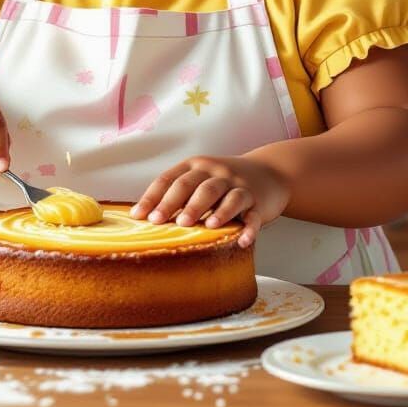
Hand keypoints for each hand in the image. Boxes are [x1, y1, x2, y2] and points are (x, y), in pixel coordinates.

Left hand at [129, 154, 290, 246]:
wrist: (269, 173)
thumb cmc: (224, 181)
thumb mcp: (201, 178)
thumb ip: (178, 192)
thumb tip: (144, 216)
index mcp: (197, 166)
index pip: (171, 179)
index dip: (153, 197)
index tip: (139, 215)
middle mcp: (216, 172)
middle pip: (194, 185)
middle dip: (176, 203)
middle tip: (160, 221)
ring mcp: (238, 185)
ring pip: (224, 195)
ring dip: (213, 210)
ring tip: (204, 225)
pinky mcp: (257, 202)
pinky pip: (253, 215)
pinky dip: (249, 228)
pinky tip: (242, 240)